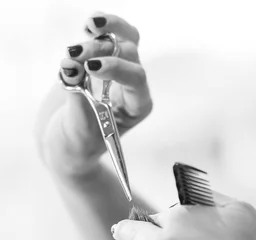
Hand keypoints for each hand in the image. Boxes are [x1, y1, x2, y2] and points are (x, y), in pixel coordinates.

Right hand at [34, 12, 152, 175]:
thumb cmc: (77, 143)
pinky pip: (107, 33)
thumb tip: (70, 67)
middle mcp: (131, 86)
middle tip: (74, 55)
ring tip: (80, 40)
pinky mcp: (99, 57)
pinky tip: (89, 24)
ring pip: (122, 38)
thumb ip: (76, 98)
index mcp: (136, 106)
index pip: (136, 79)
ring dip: (100, 34)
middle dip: (101, 50)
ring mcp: (118, 69)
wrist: (63, 141)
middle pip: (128, 54)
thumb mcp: (77, 128)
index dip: (117, 69)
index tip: (91, 68)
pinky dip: (98, 25)